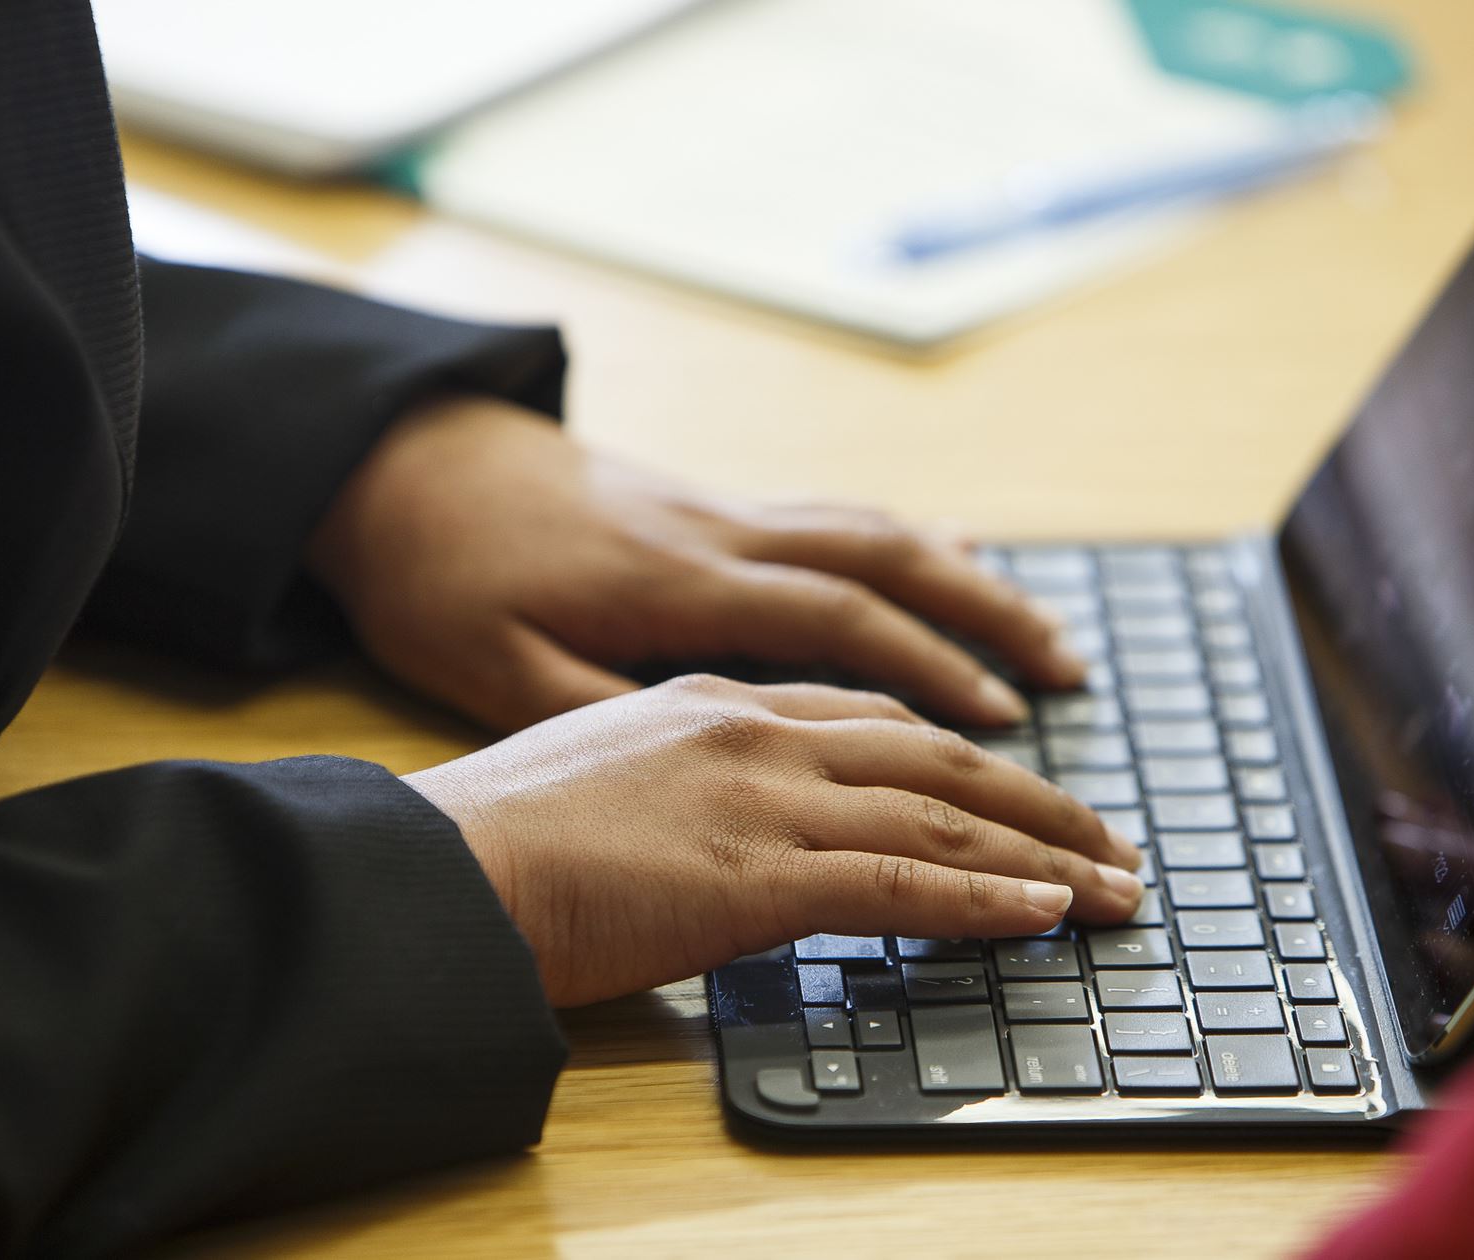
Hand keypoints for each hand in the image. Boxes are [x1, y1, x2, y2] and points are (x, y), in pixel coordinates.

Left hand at [308, 397, 1084, 730]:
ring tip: (1046, 635)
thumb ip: (606, 712)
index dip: (932, 674)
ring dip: (970, 580)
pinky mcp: (711, 507)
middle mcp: (721, 536)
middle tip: (1072, 677)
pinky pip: (836, 515)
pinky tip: (956, 558)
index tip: (1009, 732)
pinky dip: (911, 541)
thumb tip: (719, 766)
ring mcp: (722, 512)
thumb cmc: (442, 580)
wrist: (401, 465)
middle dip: (988, 619)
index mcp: (677, 587)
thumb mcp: (493, 667)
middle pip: (887, 562)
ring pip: (875, 531)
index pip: (837, 621)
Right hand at [402, 675, 1144, 1007]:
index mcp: (716, 701)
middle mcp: (755, 729)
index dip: (958, 753)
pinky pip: (905, 882)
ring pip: (942, 814)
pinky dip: (989, 900)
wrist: (432, 867)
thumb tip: (713, 827)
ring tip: (1115, 883)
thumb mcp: (597, 770)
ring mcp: (763, 795)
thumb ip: (679, 781)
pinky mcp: (759, 872)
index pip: (872, 720)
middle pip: (934, 755)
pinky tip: (1048, 913)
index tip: (1014, 783)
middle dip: (1036, 797)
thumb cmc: (492, 836)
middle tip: (1109, 834)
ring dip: (1045, 851)